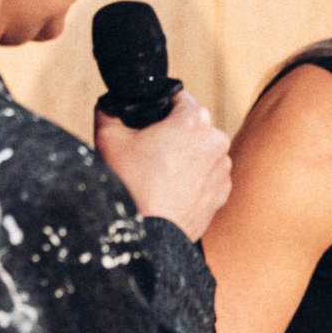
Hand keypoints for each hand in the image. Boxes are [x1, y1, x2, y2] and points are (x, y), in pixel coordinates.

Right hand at [94, 92, 231, 239]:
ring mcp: (222, 168)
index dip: (159, 107)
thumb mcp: (108, 138)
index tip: (147, 123)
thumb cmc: (131, 186)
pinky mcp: (223, 192)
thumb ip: (110, 109)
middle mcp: (216, 140)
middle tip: (149, 152)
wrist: (147, 235)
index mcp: (195, 119)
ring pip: (200, 150)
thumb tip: (112, 104)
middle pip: (191, 125)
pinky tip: (171, 189)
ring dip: (185, 156)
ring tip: (159, 174)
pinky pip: (207, 175)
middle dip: (173, 133)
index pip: (178, 97)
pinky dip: (193, 178)